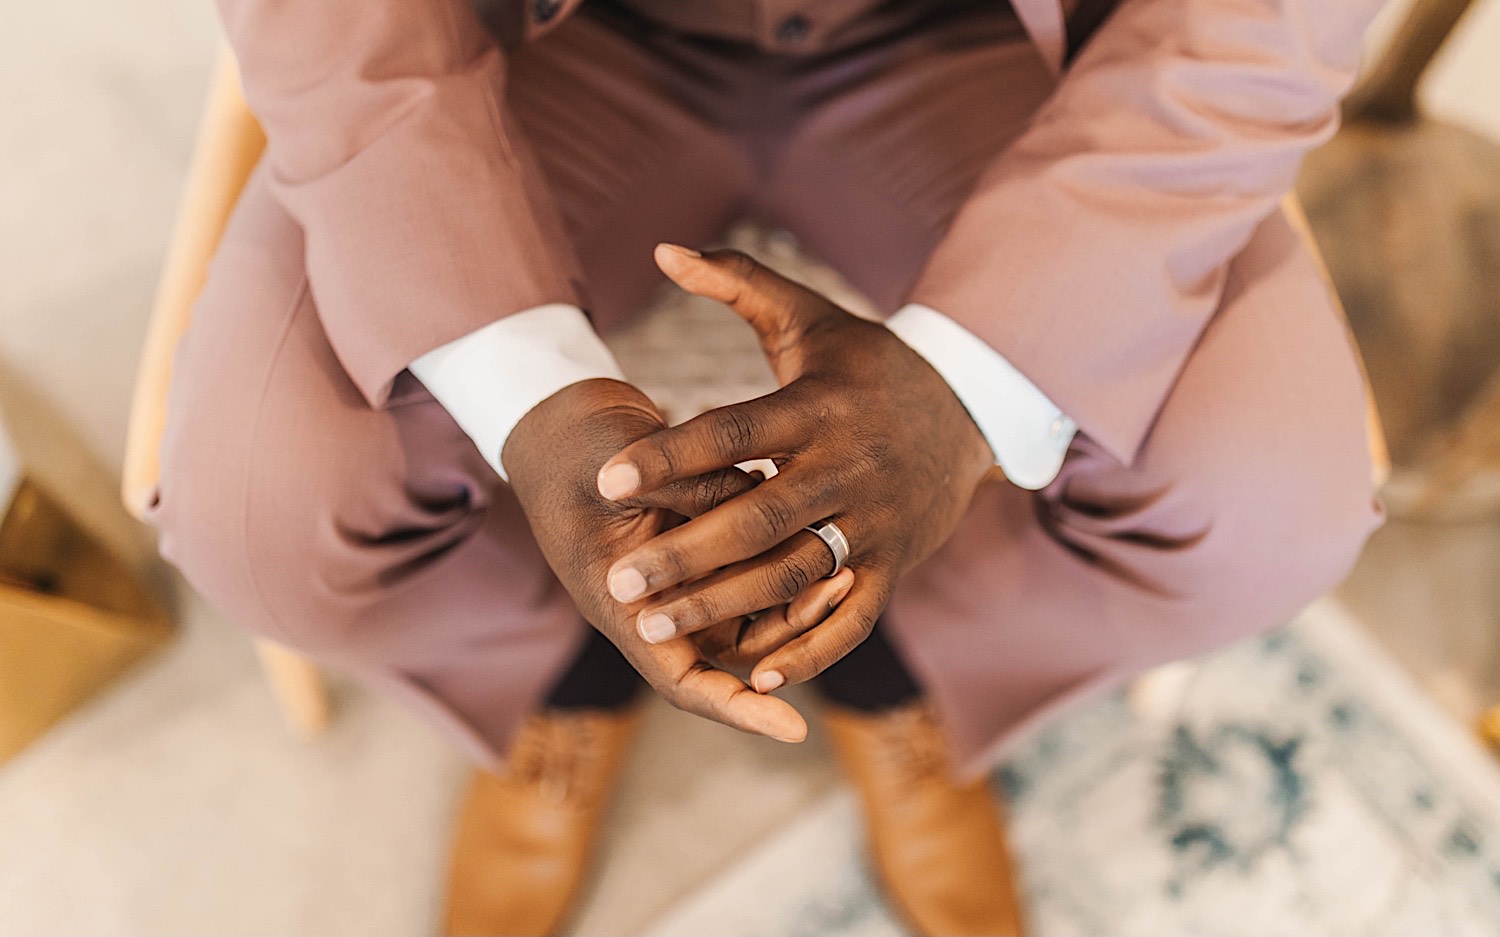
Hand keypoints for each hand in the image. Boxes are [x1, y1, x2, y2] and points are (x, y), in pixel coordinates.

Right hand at [504, 378, 846, 741]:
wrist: (560, 415)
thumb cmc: (577, 447)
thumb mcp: (624, 471)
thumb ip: (694, 490)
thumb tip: (764, 497)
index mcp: (624, 602)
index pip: (683, 680)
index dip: (737, 709)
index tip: (793, 729)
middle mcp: (660, 598)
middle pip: (739, 645)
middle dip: (792, 630)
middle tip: (840, 587)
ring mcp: (683, 571)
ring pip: (755, 606)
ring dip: (797, 593)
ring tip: (842, 562)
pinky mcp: (703, 537)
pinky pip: (756, 561)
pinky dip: (786, 549)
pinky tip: (819, 519)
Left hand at [593, 245, 995, 692]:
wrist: (971, 407)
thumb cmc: (866, 363)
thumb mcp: (808, 317)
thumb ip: (735, 282)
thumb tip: (662, 248)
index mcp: (816, 405)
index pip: (734, 432)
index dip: (671, 455)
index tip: (607, 479)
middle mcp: (845, 466)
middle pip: (758, 517)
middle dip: (685, 553)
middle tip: (617, 579)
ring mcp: (873, 520)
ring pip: (795, 573)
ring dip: (725, 606)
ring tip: (653, 626)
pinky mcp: (894, 563)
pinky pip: (852, 616)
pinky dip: (809, 650)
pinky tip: (753, 677)